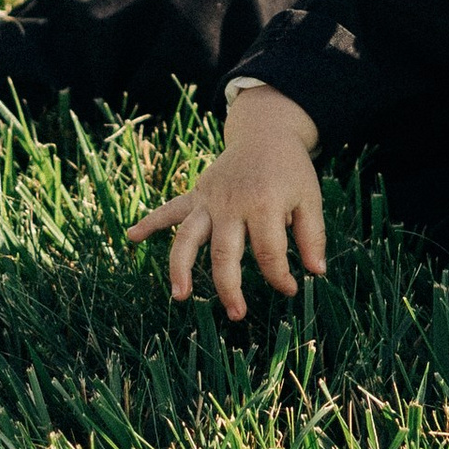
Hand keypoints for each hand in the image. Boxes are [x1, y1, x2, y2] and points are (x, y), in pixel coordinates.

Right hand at [128, 86, 325, 318]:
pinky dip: (149, 222)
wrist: (266, 134)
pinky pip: (169, 210)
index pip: (269, 252)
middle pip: (224, 253)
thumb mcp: (310, 198)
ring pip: (188, 237)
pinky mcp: (196, 195)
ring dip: (181, 267)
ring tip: (180, 296)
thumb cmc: (290, 170)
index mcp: (264, 205)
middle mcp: (231, 204)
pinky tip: (131, 238)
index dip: (280, 276)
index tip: (290, 289)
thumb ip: (313, 236)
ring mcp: (209, 200)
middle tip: (237, 315)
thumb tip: (316, 273)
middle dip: (229, 287)